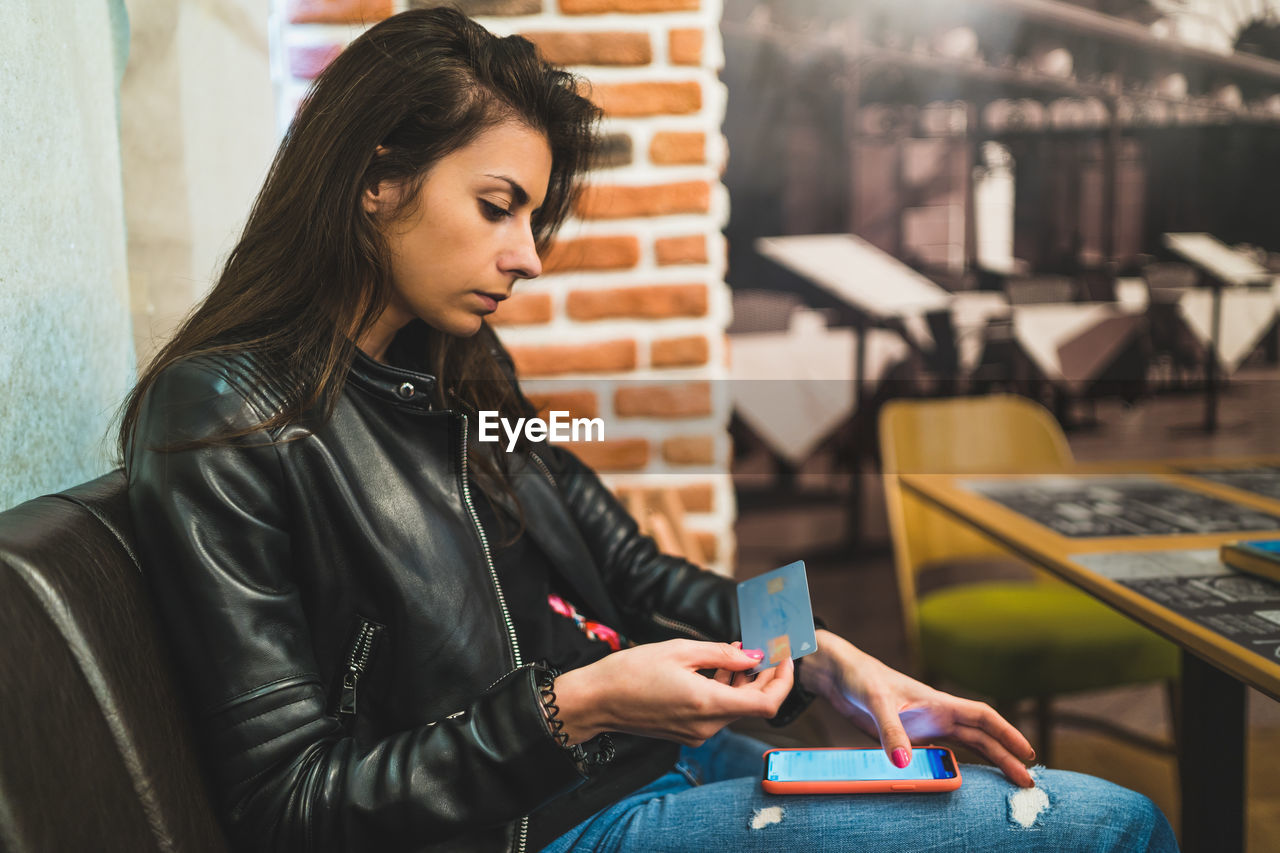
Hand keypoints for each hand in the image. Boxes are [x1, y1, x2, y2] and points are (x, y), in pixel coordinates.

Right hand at [553, 639, 794, 746]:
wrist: (596, 701)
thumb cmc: (631, 672)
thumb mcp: (679, 651)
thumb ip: (722, 654)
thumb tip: (754, 656)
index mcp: (708, 704)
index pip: (767, 703)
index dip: (784, 681)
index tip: (786, 657)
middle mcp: (707, 726)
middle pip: (754, 706)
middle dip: (765, 677)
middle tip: (765, 649)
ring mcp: (697, 733)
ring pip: (735, 708)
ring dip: (743, 682)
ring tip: (736, 652)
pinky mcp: (687, 732)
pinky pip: (717, 712)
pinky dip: (725, 690)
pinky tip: (717, 668)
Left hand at [804, 630, 1036, 786]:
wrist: (838, 674)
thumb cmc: (860, 676)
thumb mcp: (876, 701)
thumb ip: (890, 730)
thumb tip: (905, 763)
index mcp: (937, 703)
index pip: (982, 717)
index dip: (1007, 734)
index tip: (1028, 753)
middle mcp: (935, 716)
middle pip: (981, 738)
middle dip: (1005, 757)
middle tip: (1028, 782)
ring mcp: (922, 727)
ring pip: (963, 748)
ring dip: (985, 765)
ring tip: (1006, 784)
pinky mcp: (906, 737)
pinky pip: (936, 756)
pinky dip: (952, 768)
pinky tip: (960, 782)